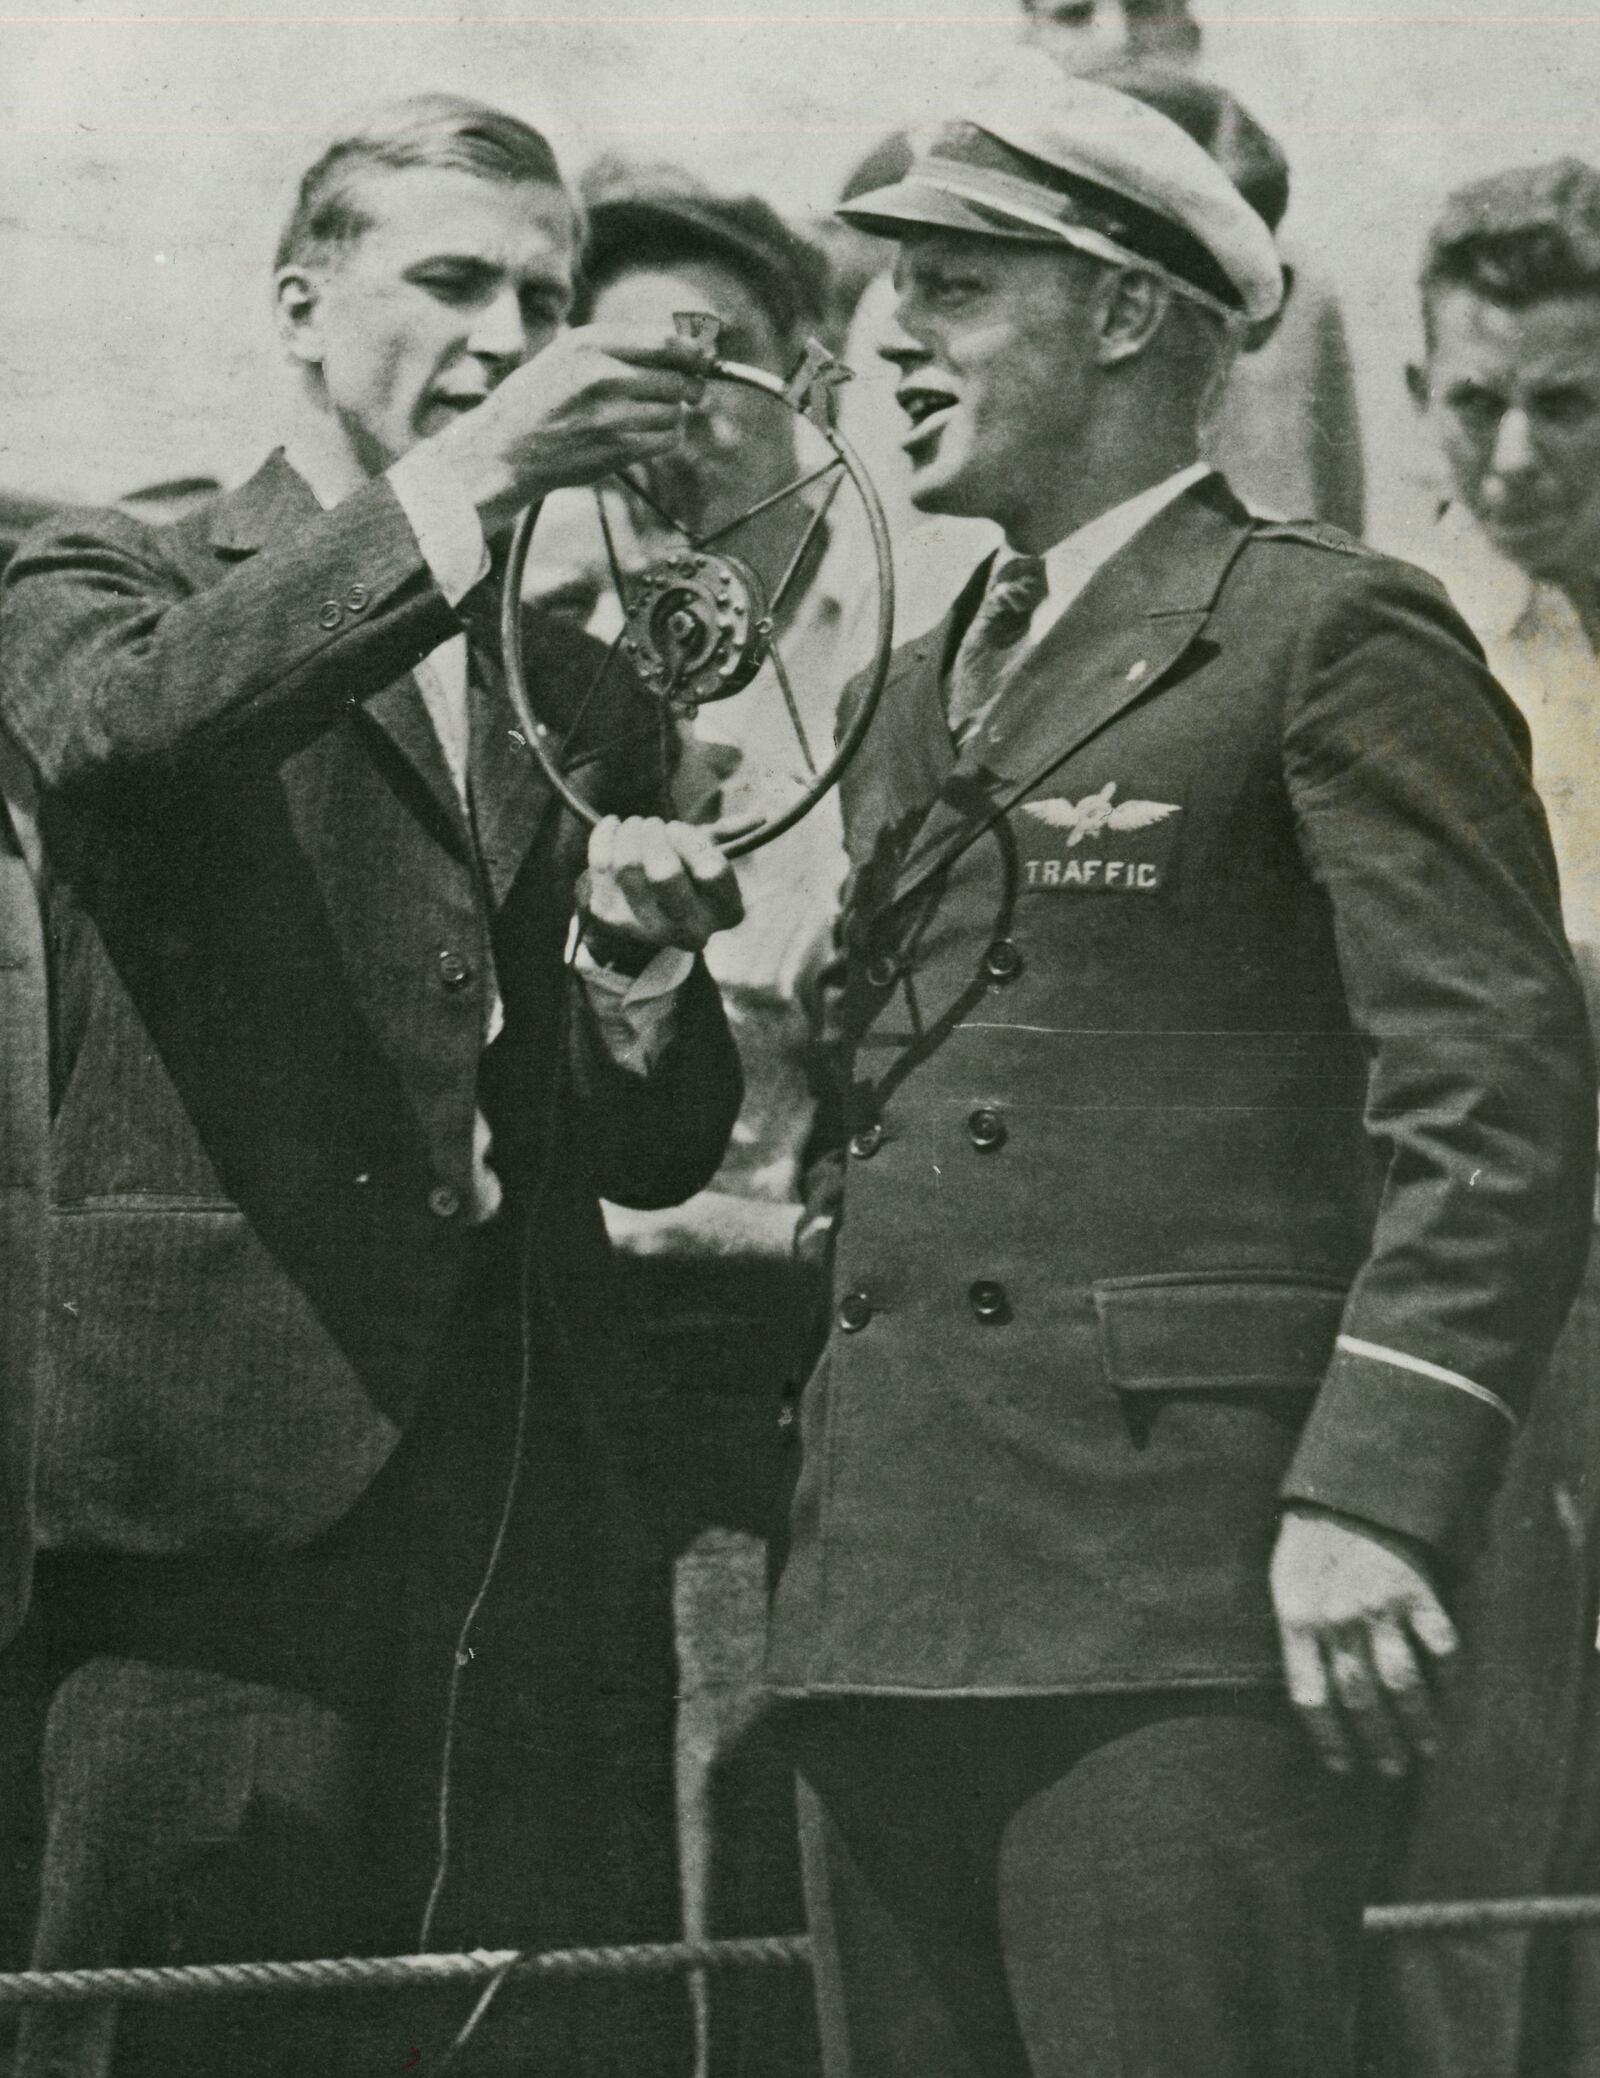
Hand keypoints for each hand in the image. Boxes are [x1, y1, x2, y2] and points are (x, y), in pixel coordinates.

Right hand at [427, 325, 713, 530]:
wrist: (506, 448)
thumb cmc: (539, 398)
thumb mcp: (569, 353)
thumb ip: (620, 345)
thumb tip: (682, 345)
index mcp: (591, 343)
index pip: (665, 342)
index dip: (694, 352)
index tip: (705, 359)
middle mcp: (602, 375)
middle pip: (677, 378)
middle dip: (688, 386)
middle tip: (685, 391)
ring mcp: (610, 414)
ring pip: (676, 411)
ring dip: (673, 414)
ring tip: (647, 414)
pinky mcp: (617, 449)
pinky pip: (667, 439)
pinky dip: (666, 437)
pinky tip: (645, 433)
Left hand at [580, 815, 742, 966]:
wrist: (639, 916)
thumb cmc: (683, 877)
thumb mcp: (708, 858)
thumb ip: (729, 837)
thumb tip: (759, 815)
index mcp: (726, 914)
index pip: (712, 870)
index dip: (692, 840)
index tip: (680, 830)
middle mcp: (690, 932)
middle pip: (665, 872)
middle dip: (658, 833)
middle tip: (657, 825)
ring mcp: (646, 929)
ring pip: (628, 863)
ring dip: (633, 830)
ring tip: (638, 825)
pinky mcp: (609, 917)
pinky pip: (600, 862)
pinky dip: (606, 833)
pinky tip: (614, 826)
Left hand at [1271, 1505, 1457, 1777]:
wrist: (1343, 1494)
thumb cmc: (1307, 1548)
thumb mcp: (1284, 1589)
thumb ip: (1297, 1640)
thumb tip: (1314, 1700)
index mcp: (1298, 1621)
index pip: (1311, 1698)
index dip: (1328, 1739)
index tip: (1343, 1767)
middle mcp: (1338, 1620)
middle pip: (1360, 1699)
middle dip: (1377, 1742)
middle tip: (1392, 1769)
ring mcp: (1380, 1607)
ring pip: (1402, 1683)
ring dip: (1417, 1724)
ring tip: (1427, 1750)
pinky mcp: (1417, 1593)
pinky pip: (1440, 1648)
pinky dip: (1449, 1680)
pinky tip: (1452, 1701)